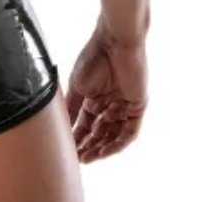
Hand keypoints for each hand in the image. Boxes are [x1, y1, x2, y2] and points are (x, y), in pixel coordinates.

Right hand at [65, 19, 147, 163]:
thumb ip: (72, 109)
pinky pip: (129, 132)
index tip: (67, 151)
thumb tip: (63, 129)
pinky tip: (104, 152)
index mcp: (94, 97)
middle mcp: (110, 104)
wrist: (114, 42)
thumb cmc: (93, 58)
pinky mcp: (138, 107)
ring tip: (88, 158)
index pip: (86, 124)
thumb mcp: (77, 87)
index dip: (77, 138)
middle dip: (89, 146)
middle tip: (77, 159)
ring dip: (101, 148)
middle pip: (100, 132)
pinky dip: (117, 143)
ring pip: (114, 135)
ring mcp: (125, 106)